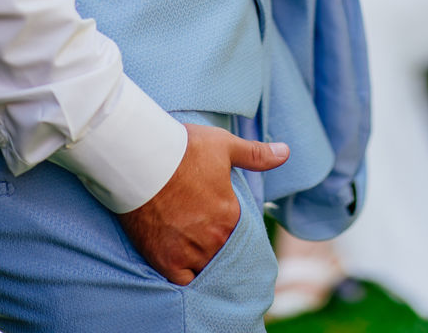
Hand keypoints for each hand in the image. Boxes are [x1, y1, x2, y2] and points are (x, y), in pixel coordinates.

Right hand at [118, 124, 288, 284]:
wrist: (142, 159)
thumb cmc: (184, 149)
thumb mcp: (224, 146)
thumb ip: (256, 155)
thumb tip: (285, 152)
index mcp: (231, 216)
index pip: (239, 233)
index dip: (228, 226)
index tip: (216, 218)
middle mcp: (214, 239)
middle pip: (221, 251)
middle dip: (214, 243)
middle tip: (200, 231)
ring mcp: (190, 253)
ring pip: (204, 267)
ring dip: (201, 260)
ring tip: (190, 246)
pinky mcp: (166, 261)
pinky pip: (183, 281)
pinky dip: (184, 275)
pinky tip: (180, 263)